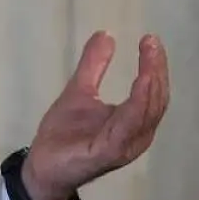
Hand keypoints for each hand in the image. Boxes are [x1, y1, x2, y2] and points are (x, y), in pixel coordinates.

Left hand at [22, 31, 170, 199]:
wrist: (41, 166)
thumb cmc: (63, 132)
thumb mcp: (79, 91)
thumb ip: (93, 65)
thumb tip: (106, 34)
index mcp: (132, 122)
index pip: (152, 92)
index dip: (155, 66)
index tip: (150, 39)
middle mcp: (136, 135)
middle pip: (156, 100)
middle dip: (157, 70)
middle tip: (151, 43)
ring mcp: (124, 145)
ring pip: (147, 112)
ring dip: (151, 83)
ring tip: (149, 56)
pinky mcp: (108, 152)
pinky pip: (127, 127)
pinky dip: (137, 105)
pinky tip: (138, 84)